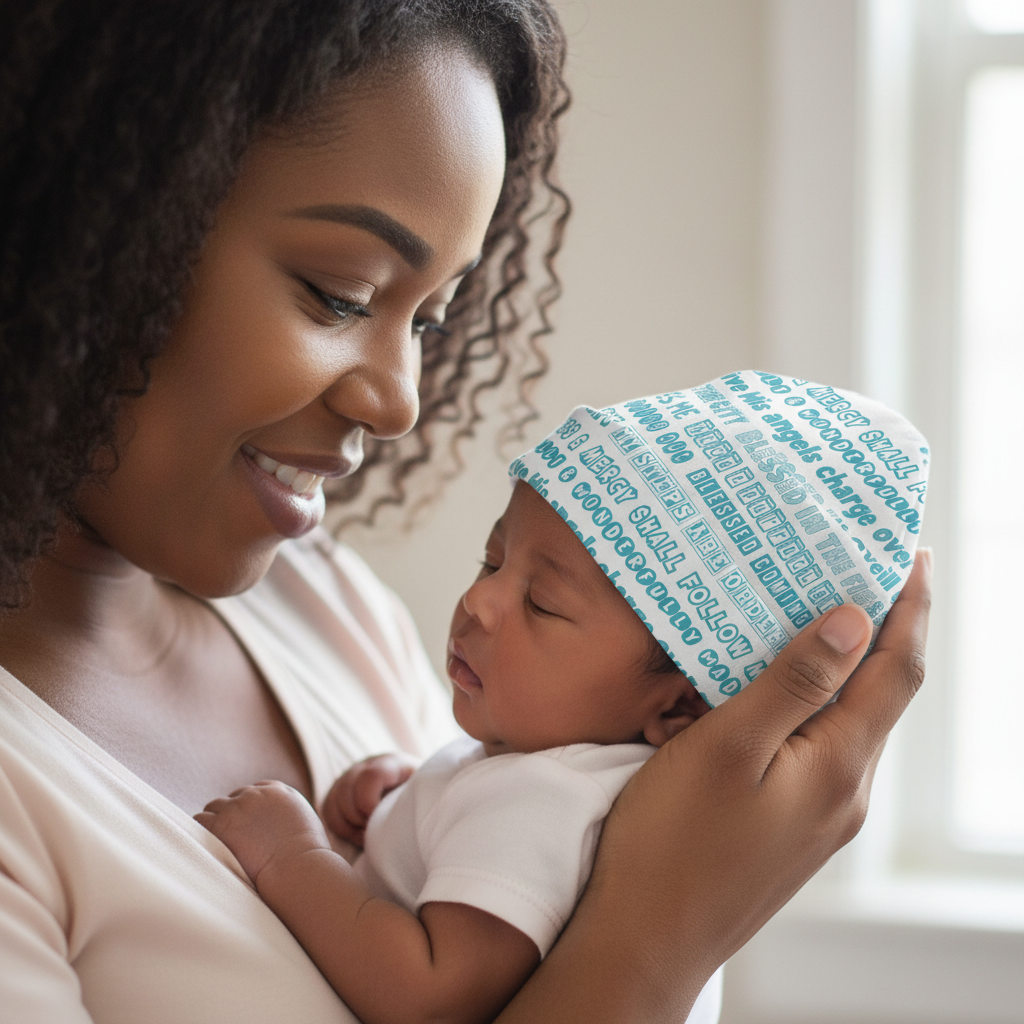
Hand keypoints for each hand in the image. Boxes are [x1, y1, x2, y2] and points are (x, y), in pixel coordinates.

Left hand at [196, 781, 330, 885]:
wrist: (296, 867)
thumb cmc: (305, 855)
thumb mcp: (307, 823)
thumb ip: (290, 814)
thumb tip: (281, 825)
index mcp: (279, 791)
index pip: (254, 791)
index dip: (249, 809)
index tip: (247, 826)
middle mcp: (256, 794)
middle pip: (233, 798)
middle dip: (232, 815)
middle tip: (232, 838)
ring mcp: (237, 807)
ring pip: (214, 807)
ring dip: (215, 822)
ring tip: (218, 843)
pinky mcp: (220, 824)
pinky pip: (200, 820)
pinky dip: (201, 830)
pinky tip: (207, 846)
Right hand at [322, 753, 417, 847]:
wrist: (417, 791)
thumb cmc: (424, 796)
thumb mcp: (426, 790)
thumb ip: (419, 794)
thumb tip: (410, 811)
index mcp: (391, 763)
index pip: (370, 777)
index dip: (370, 804)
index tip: (379, 821)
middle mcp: (365, 765)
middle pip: (347, 792)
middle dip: (360, 819)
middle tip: (375, 832)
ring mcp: (349, 777)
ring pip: (334, 804)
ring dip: (351, 826)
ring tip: (369, 835)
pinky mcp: (338, 792)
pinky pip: (328, 812)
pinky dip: (341, 828)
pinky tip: (359, 834)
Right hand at [512, 552, 930, 1021]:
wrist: (646, 937)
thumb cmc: (674, 841)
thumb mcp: (728, 746)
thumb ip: (793, 683)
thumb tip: (856, 622)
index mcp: (838, 767)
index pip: (897, 672)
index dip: (911, 610)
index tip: (911, 556)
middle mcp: (844, 792)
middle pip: (880, 696)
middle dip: (881, 630)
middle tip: (858, 569)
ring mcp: (819, 815)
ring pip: (847, 722)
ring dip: (844, 667)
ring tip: (815, 615)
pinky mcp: (789, 826)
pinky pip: (817, 747)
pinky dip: (812, 702)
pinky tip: (775, 688)